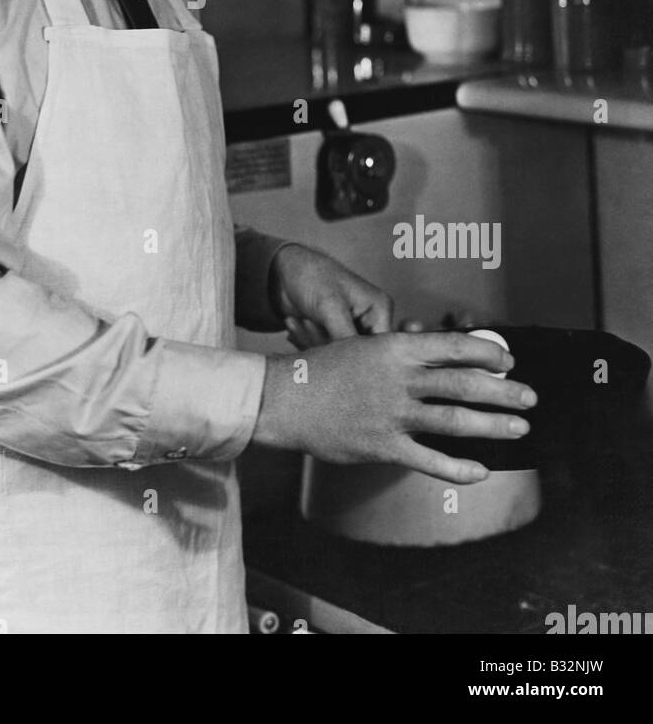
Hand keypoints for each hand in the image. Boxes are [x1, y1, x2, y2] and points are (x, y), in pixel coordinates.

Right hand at [253, 330, 537, 483]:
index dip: (488, 352)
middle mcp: (400, 379)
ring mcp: (393, 414)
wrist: (285, 398)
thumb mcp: (362, 346)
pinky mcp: (384, 446)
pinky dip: (458, 467)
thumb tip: (436, 355)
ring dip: (493, 426)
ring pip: (455, 421)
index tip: (509, 359)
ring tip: (519, 429)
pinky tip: (480, 470)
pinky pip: (430, 459)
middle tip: (530, 397)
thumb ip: (399, 353)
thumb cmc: (323, 369)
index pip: (454, 346)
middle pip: (464, 384)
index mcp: (395, 348)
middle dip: (504, 391)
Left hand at [269, 242, 392, 345]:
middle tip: (308, 323)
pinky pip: (324, 354)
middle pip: (355, 355)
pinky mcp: (332, 337)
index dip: (354, 355)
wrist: (284, 272)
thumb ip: (345, 337)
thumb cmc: (311, 277)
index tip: (328, 348)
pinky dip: (306, 343)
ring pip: (337, 357)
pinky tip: (295, 325)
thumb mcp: (330, 307)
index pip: (378, 348)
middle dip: (326, 344)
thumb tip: (356, 365)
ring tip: (300, 320)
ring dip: (312, 341)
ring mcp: (350, 330)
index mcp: (379, 310)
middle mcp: (369, 322)